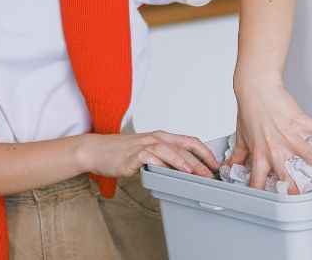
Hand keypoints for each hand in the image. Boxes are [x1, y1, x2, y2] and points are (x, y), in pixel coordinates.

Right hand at [77, 130, 220, 178]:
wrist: (96, 150)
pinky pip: (150, 157)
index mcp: (161, 137)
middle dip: (200, 160)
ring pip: (170, 150)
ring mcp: (144, 145)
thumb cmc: (120, 153)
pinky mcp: (133, 155)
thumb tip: (183, 171)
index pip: (189, 141)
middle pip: (183, 146)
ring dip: (184, 162)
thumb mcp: (147, 152)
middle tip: (211, 173)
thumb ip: (164, 159)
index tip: (215, 164)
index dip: (205, 152)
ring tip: (195, 172)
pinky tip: (169, 170)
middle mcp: (155, 138)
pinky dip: (162, 163)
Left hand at [226, 72, 311, 193]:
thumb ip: (238, 155)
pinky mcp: (301, 121)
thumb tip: (229, 166)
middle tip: (302, 198)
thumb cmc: (249, 110)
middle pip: (286, 172)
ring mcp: (290, 135)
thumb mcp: (241, 136)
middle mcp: (276, 147)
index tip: (267, 204)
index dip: (260, 192)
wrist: (256, 88)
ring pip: (310, 154)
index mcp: (261, 153)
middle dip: (294, 186)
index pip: (258, 179)